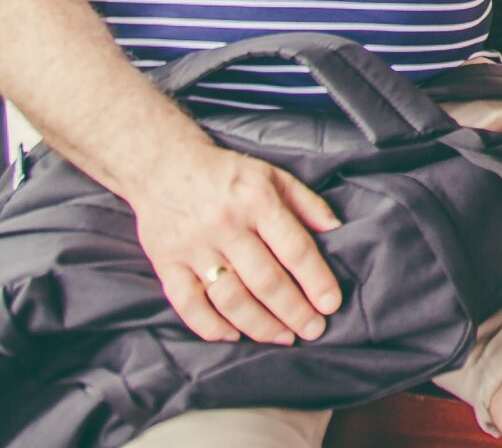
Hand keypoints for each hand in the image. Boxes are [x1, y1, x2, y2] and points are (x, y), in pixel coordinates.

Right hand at [128, 142, 341, 344]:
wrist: (164, 166)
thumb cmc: (228, 175)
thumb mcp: (273, 176)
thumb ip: (307, 204)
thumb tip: (337, 232)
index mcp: (256, 199)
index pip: (293, 248)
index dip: (316, 280)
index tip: (331, 305)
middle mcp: (224, 224)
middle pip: (264, 279)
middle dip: (293, 311)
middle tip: (313, 330)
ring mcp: (192, 246)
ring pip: (229, 298)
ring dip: (259, 325)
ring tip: (283, 337)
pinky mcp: (166, 263)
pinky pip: (187, 305)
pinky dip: (211, 327)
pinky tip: (234, 336)